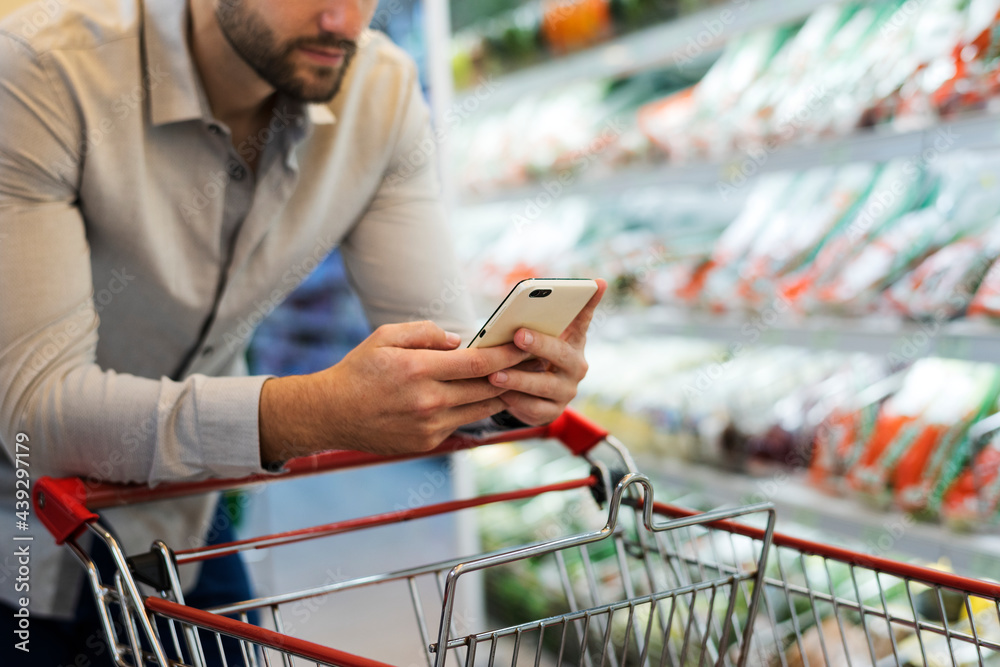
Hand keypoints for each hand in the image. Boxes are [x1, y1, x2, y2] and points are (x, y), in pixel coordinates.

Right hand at [259, 320, 530, 463]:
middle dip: (514, 373)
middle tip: (536, 360)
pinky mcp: (427, 442)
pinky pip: (461, 423)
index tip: (528, 344)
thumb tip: (459, 339)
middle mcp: (428, 401)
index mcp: (418, 370)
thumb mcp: (385, 337)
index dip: (508, 353)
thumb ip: (425, 332)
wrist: (330, 415)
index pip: (478, 362)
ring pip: (481, 409)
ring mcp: (429, 426)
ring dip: (501, 393)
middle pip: (487, 387)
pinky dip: (474, 409)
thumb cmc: (358, 370)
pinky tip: (484, 396)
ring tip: (519, 377)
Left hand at [487, 279, 606, 424]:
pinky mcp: (552, 412)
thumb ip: (532, 324)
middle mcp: (576, 366)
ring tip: (495, 374)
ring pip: (544, 385)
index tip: (597, 282)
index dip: (590, 302)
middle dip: (540, 344)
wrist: (529, 398)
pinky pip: (533, 407)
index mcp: (574, 343)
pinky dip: (514, 399)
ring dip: (518, 378)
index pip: (583, 319)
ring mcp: (566, 391)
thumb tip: (517, 309)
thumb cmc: (530, 359)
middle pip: (561, 354)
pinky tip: (498, 393)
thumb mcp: (535, 339)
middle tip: (518, 335)